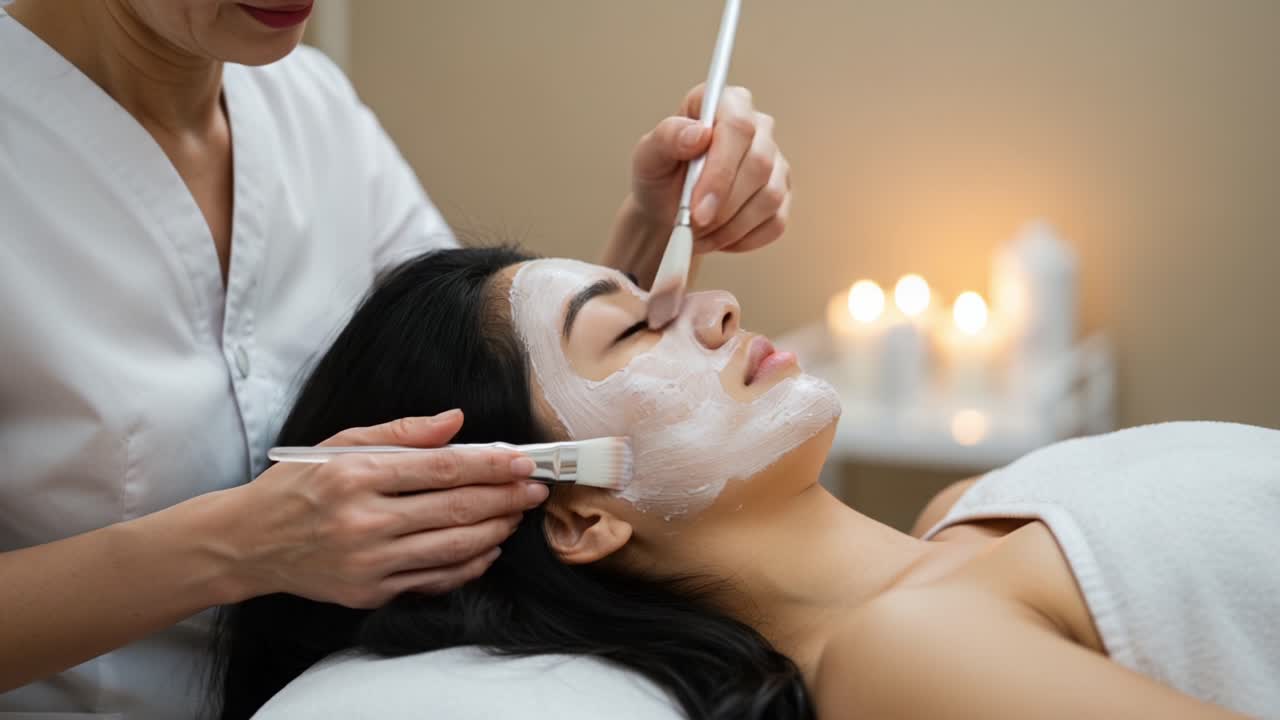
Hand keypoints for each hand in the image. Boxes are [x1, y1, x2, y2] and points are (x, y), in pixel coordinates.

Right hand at [226, 410, 546, 607]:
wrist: (249, 543)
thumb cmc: (298, 486)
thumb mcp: (340, 444)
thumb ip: (403, 432)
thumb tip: (456, 421)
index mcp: (356, 476)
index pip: (441, 468)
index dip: (490, 464)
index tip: (522, 460)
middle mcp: (363, 521)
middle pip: (455, 509)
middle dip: (505, 497)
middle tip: (535, 488)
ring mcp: (368, 562)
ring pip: (453, 547)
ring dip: (496, 530)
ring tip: (517, 514)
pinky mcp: (370, 592)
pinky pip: (435, 579)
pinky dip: (470, 564)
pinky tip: (488, 547)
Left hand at [629, 84, 790, 254]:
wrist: (670, 210)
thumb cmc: (660, 176)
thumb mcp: (648, 156)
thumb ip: (667, 138)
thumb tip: (699, 134)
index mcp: (726, 103)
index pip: (738, 127)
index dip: (720, 171)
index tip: (697, 207)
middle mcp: (759, 127)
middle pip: (759, 164)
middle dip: (723, 205)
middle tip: (693, 225)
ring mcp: (776, 162)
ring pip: (769, 197)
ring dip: (730, 226)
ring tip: (699, 233)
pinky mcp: (783, 196)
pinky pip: (775, 223)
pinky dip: (742, 238)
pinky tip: (719, 236)